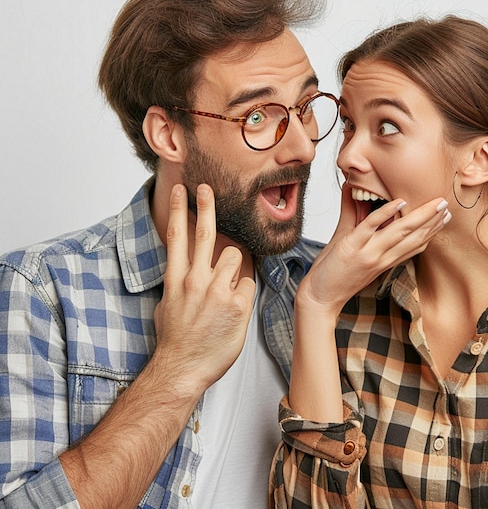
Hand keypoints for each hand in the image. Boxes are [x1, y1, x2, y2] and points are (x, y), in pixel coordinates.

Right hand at [153, 184, 255, 393]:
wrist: (182, 369)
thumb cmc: (175, 340)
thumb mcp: (167, 306)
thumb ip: (180, 284)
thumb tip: (189, 270)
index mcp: (176, 280)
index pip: (176, 237)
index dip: (178, 210)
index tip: (180, 191)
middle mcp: (195, 281)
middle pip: (204, 234)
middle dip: (206, 207)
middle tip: (208, 188)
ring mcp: (217, 292)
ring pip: (236, 257)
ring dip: (235, 267)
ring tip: (227, 288)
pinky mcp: (237, 304)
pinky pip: (249, 283)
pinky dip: (244, 291)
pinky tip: (235, 307)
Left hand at [297, 183, 448, 317]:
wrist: (319, 297)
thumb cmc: (334, 274)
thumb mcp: (351, 246)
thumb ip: (356, 221)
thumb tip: (354, 193)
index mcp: (385, 260)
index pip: (414, 246)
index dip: (431, 232)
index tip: (444, 218)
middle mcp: (382, 258)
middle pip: (414, 238)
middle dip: (432, 221)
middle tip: (448, 206)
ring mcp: (368, 253)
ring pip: (400, 232)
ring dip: (420, 217)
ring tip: (435, 204)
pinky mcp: (352, 248)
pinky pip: (371, 228)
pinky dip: (385, 214)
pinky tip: (399, 202)